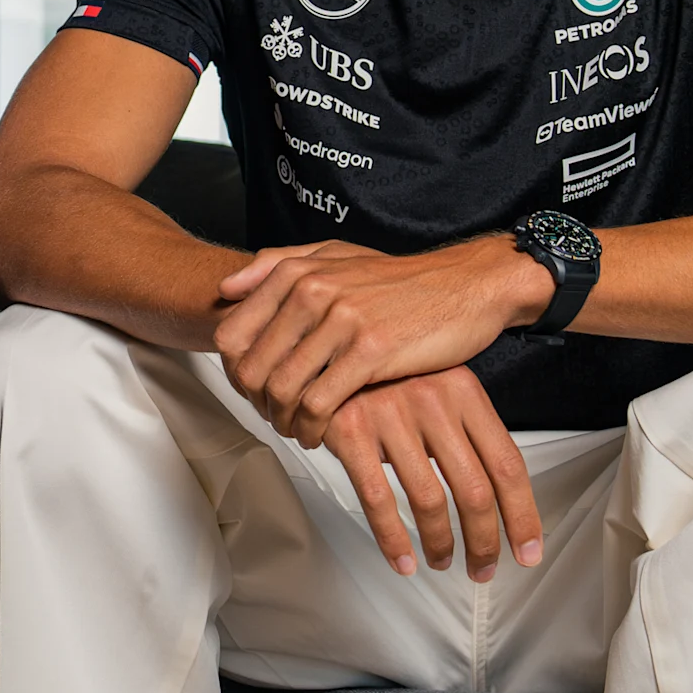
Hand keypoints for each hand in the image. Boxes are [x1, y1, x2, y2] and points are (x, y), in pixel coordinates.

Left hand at [214, 236, 549, 438]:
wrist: (465, 286)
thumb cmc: (400, 281)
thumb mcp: (337, 257)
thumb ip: (278, 265)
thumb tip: (227, 286)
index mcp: (298, 273)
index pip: (232, 335)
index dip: (233, 372)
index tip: (252, 390)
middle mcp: (313, 291)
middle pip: (252, 368)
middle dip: (256, 404)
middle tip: (273, 418)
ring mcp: (341, 320)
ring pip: (282, 389)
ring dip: (282, 421)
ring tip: (296, 430)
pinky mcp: (371, 351)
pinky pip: (320, 402)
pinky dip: (312, 428)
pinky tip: (320, 435)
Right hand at [313, 367, 542, 579]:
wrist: (325, 345)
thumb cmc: (386, 374)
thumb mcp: (437, 386)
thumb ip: (466, 430)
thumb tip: (496, 493)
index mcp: (464, 390)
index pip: (507, 464)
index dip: (522, 516)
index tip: (527, 549)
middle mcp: (433, 400)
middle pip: (474, 490)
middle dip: (484, 541)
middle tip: (484, 568)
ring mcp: (391, 414)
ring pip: (429, 500)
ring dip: (440, 543)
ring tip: (441, 561)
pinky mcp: (351, 429)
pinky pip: (378, 499)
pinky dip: (393, 539)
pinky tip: (402, 559)